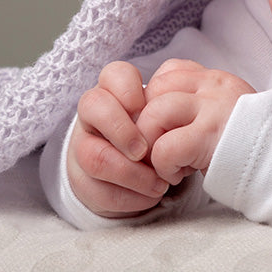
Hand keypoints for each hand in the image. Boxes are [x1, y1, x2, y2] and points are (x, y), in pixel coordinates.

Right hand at [67, 61, 171, 217]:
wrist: (139, 171)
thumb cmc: (159, 133)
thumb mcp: (166, 115)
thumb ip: (173, 104)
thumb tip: (190, 106)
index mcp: (116, 90)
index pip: (114, 74)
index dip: (129, 90)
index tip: (147, 108)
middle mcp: (94, 114)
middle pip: (93, 106)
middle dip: (122, 130)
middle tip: (146, 151)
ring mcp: (83, 146)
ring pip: (93, 155)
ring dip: (131, 174)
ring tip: (160, 184)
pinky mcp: (82, 180)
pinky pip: (97, 190)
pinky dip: (129, 197)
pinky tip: (152, 197)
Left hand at [136, 59, 255, 184]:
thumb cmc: (251, 144)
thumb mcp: (226, 110)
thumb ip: (200, 103)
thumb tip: (156, 112)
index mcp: (216, 79)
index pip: (168, 72)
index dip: (155, 101)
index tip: (164, 128)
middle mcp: (214, 86)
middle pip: (154, 90)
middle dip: (145, 123)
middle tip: (158, 149)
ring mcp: (213, 109)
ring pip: (153, 114)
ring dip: (151, 145)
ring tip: (168, 164)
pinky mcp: (210, 136)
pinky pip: (165, 147)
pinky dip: (163, 166)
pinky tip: (178, 175)